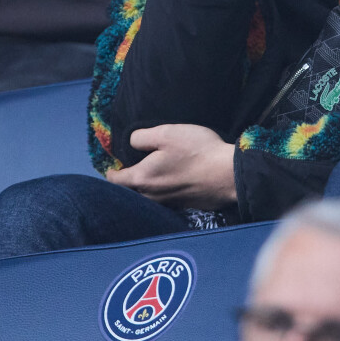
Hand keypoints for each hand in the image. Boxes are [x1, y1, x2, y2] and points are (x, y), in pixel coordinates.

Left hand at [106, 123, 236, 209]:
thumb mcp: (166, 133)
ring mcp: (168, 204)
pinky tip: (171, 182)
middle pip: (129, 192)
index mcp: (142, 178)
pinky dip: (162, 193)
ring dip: (144, 189)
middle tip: (132, 168)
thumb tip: (130, 143)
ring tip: (152, 174)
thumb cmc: (196, 150)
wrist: (228, 174)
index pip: (114, 180)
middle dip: (127, 182)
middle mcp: (151, 197)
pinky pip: (164, 201)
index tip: (114, 163)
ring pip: (146, 198)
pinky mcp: (184, 207)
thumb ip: (141, 137)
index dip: (111, 171)